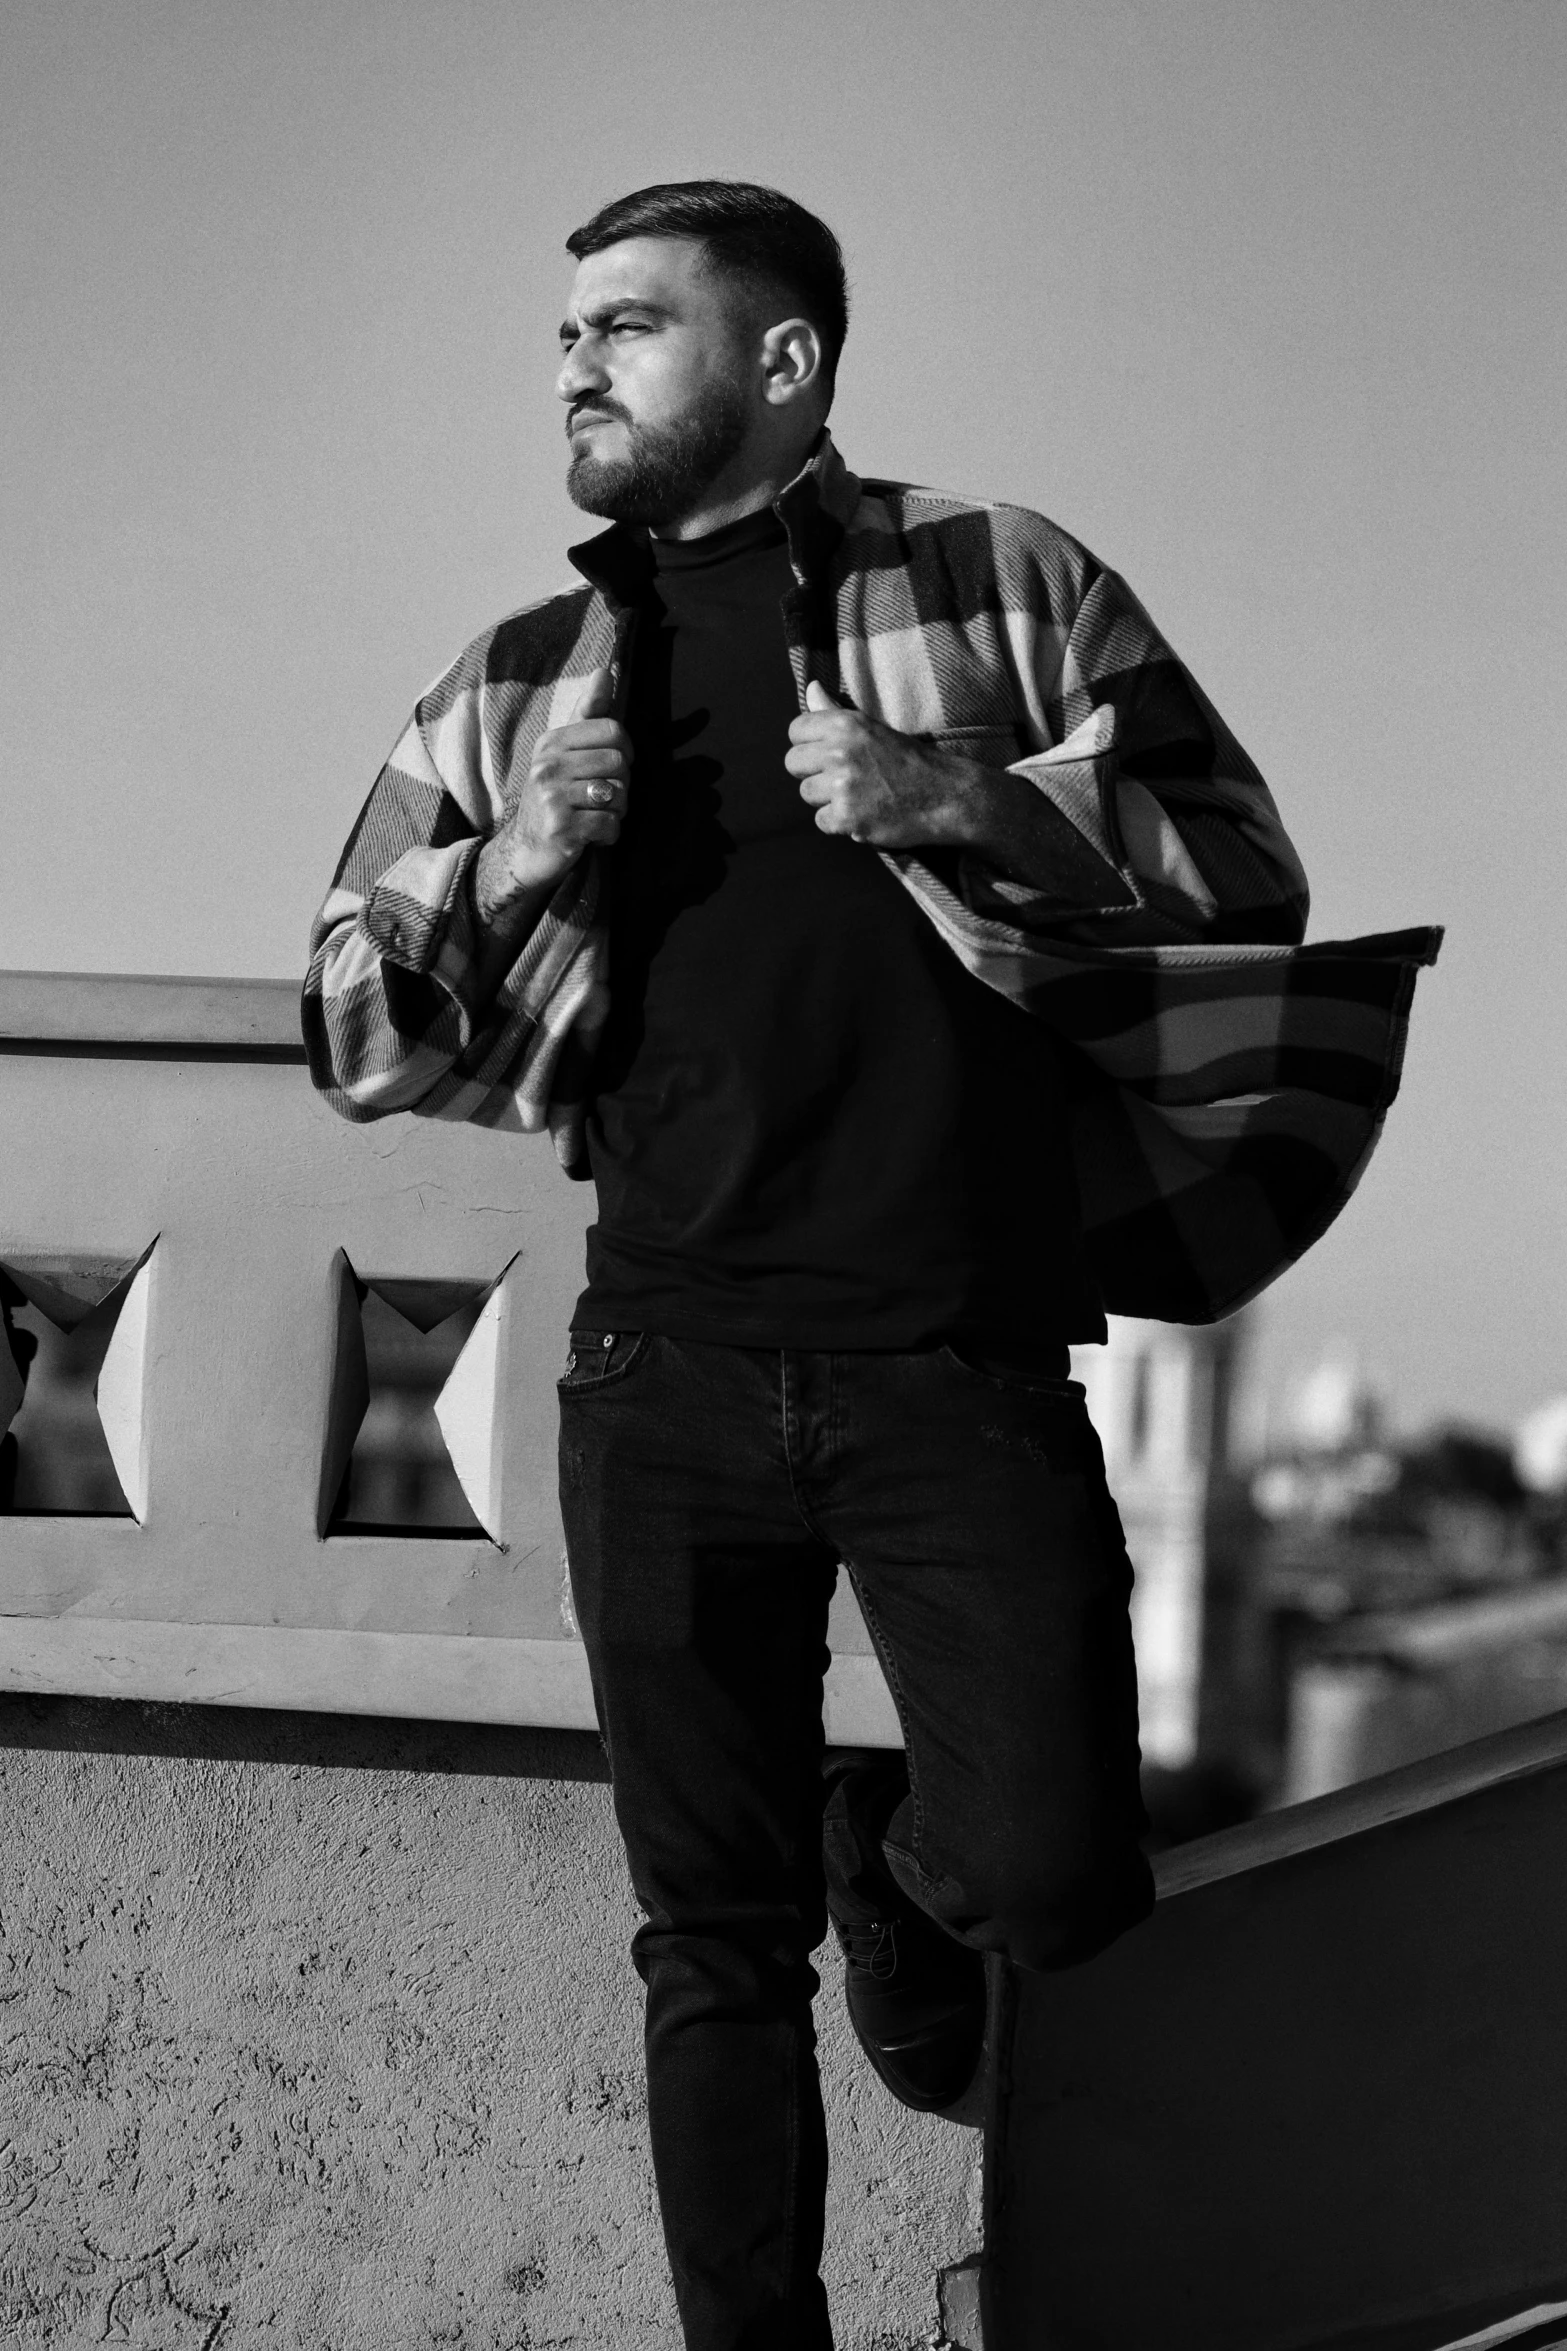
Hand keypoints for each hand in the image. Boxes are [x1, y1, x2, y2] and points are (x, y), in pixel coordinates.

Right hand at [475, 666, 630, 925]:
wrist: (524, 851)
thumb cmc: (554, 798)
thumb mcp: (564, 753)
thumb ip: (587, 714)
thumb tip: (605, 671)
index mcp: (551, 743)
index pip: (614, 731)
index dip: (626, 753)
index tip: (613, 769)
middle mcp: (547, 765)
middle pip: (620, 763)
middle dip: (622, 786)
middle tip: (603, 800)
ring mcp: (552, 797)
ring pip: (619, 794)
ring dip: (616, 812)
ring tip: (596, 816)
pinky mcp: (561, 828)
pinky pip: (610, 825)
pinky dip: (609, 835)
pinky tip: (592, 836)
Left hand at [785, 680, 982, 847]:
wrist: (945, 795)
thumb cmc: (908, 761)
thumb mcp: (873, 727)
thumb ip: (835, 711)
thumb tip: (810, 687)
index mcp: (845, 724)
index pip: (796, 730)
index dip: (809, 744)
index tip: (829, 754)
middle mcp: (840, 751)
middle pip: (793, 764)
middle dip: (813, 772)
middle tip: (843, 778)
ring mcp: (843, 786)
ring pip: (806, 794)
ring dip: (827, 799)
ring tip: (858, 796)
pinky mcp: (848, 817)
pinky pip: (821, 821)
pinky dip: (840, 823)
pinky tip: (864, 815)